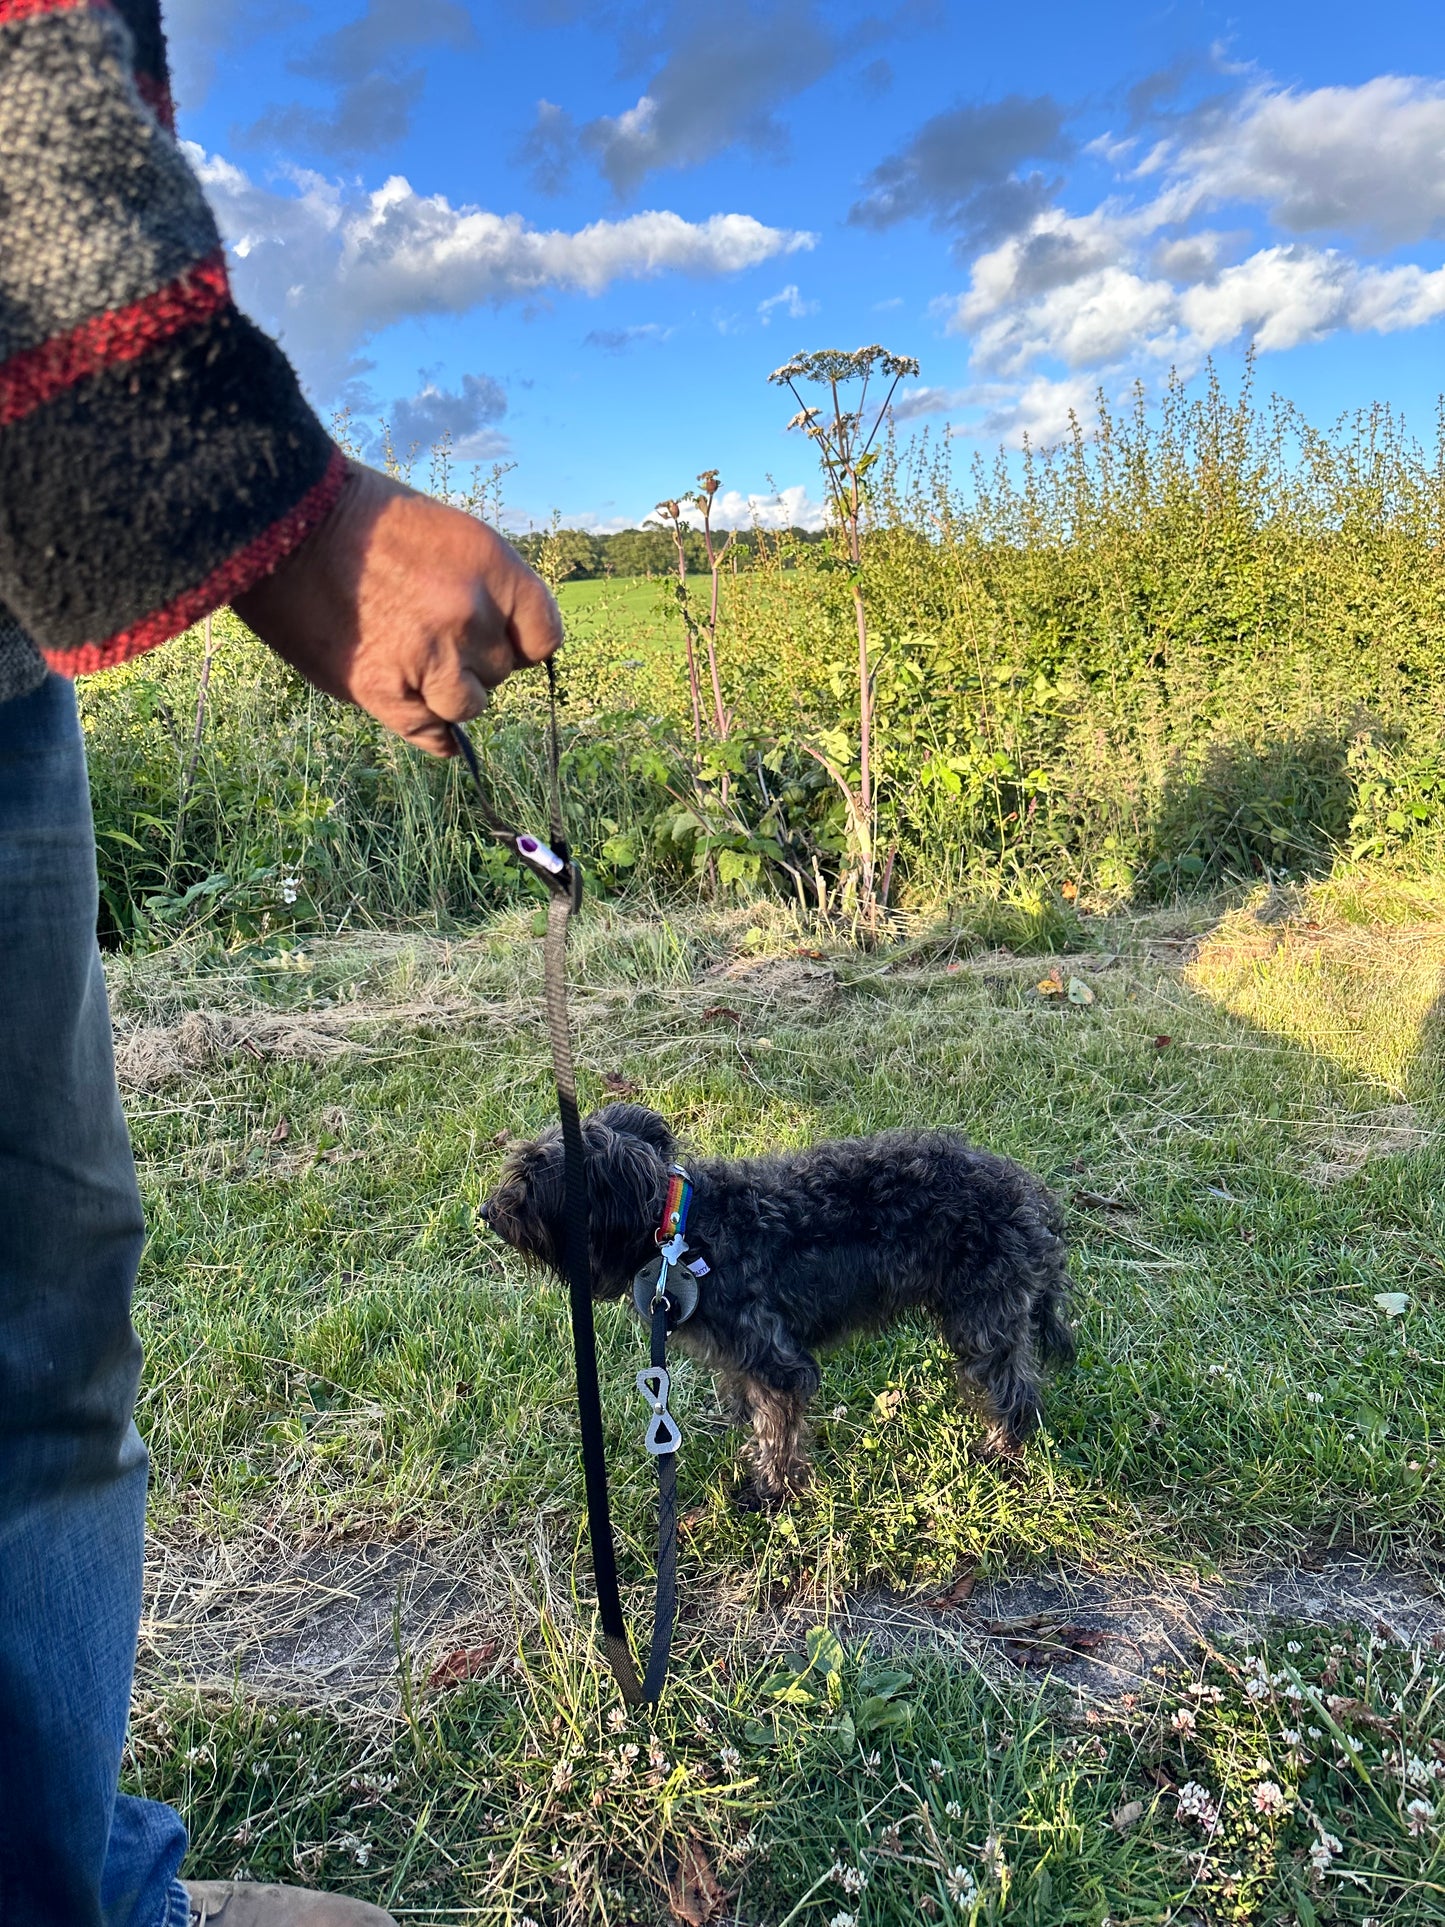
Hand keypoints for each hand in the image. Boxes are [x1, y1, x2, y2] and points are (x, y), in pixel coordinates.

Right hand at [232, 459, 561, 754]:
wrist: (279, 523)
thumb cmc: (356, 520)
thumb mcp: (440, 532)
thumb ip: (476, 586)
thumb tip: (495, 642)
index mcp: (490, 566)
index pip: (543, 636)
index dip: (520, 643)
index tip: (499, 643)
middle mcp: (469, 613)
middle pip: (501, 671)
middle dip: (473, 661)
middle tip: (430, 639)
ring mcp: (429, 656)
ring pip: (470, 706)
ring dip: (449, 695)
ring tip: (414, 667)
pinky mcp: (384, 692)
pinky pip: (432, 735)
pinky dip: (431, 734)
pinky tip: (416, 711)